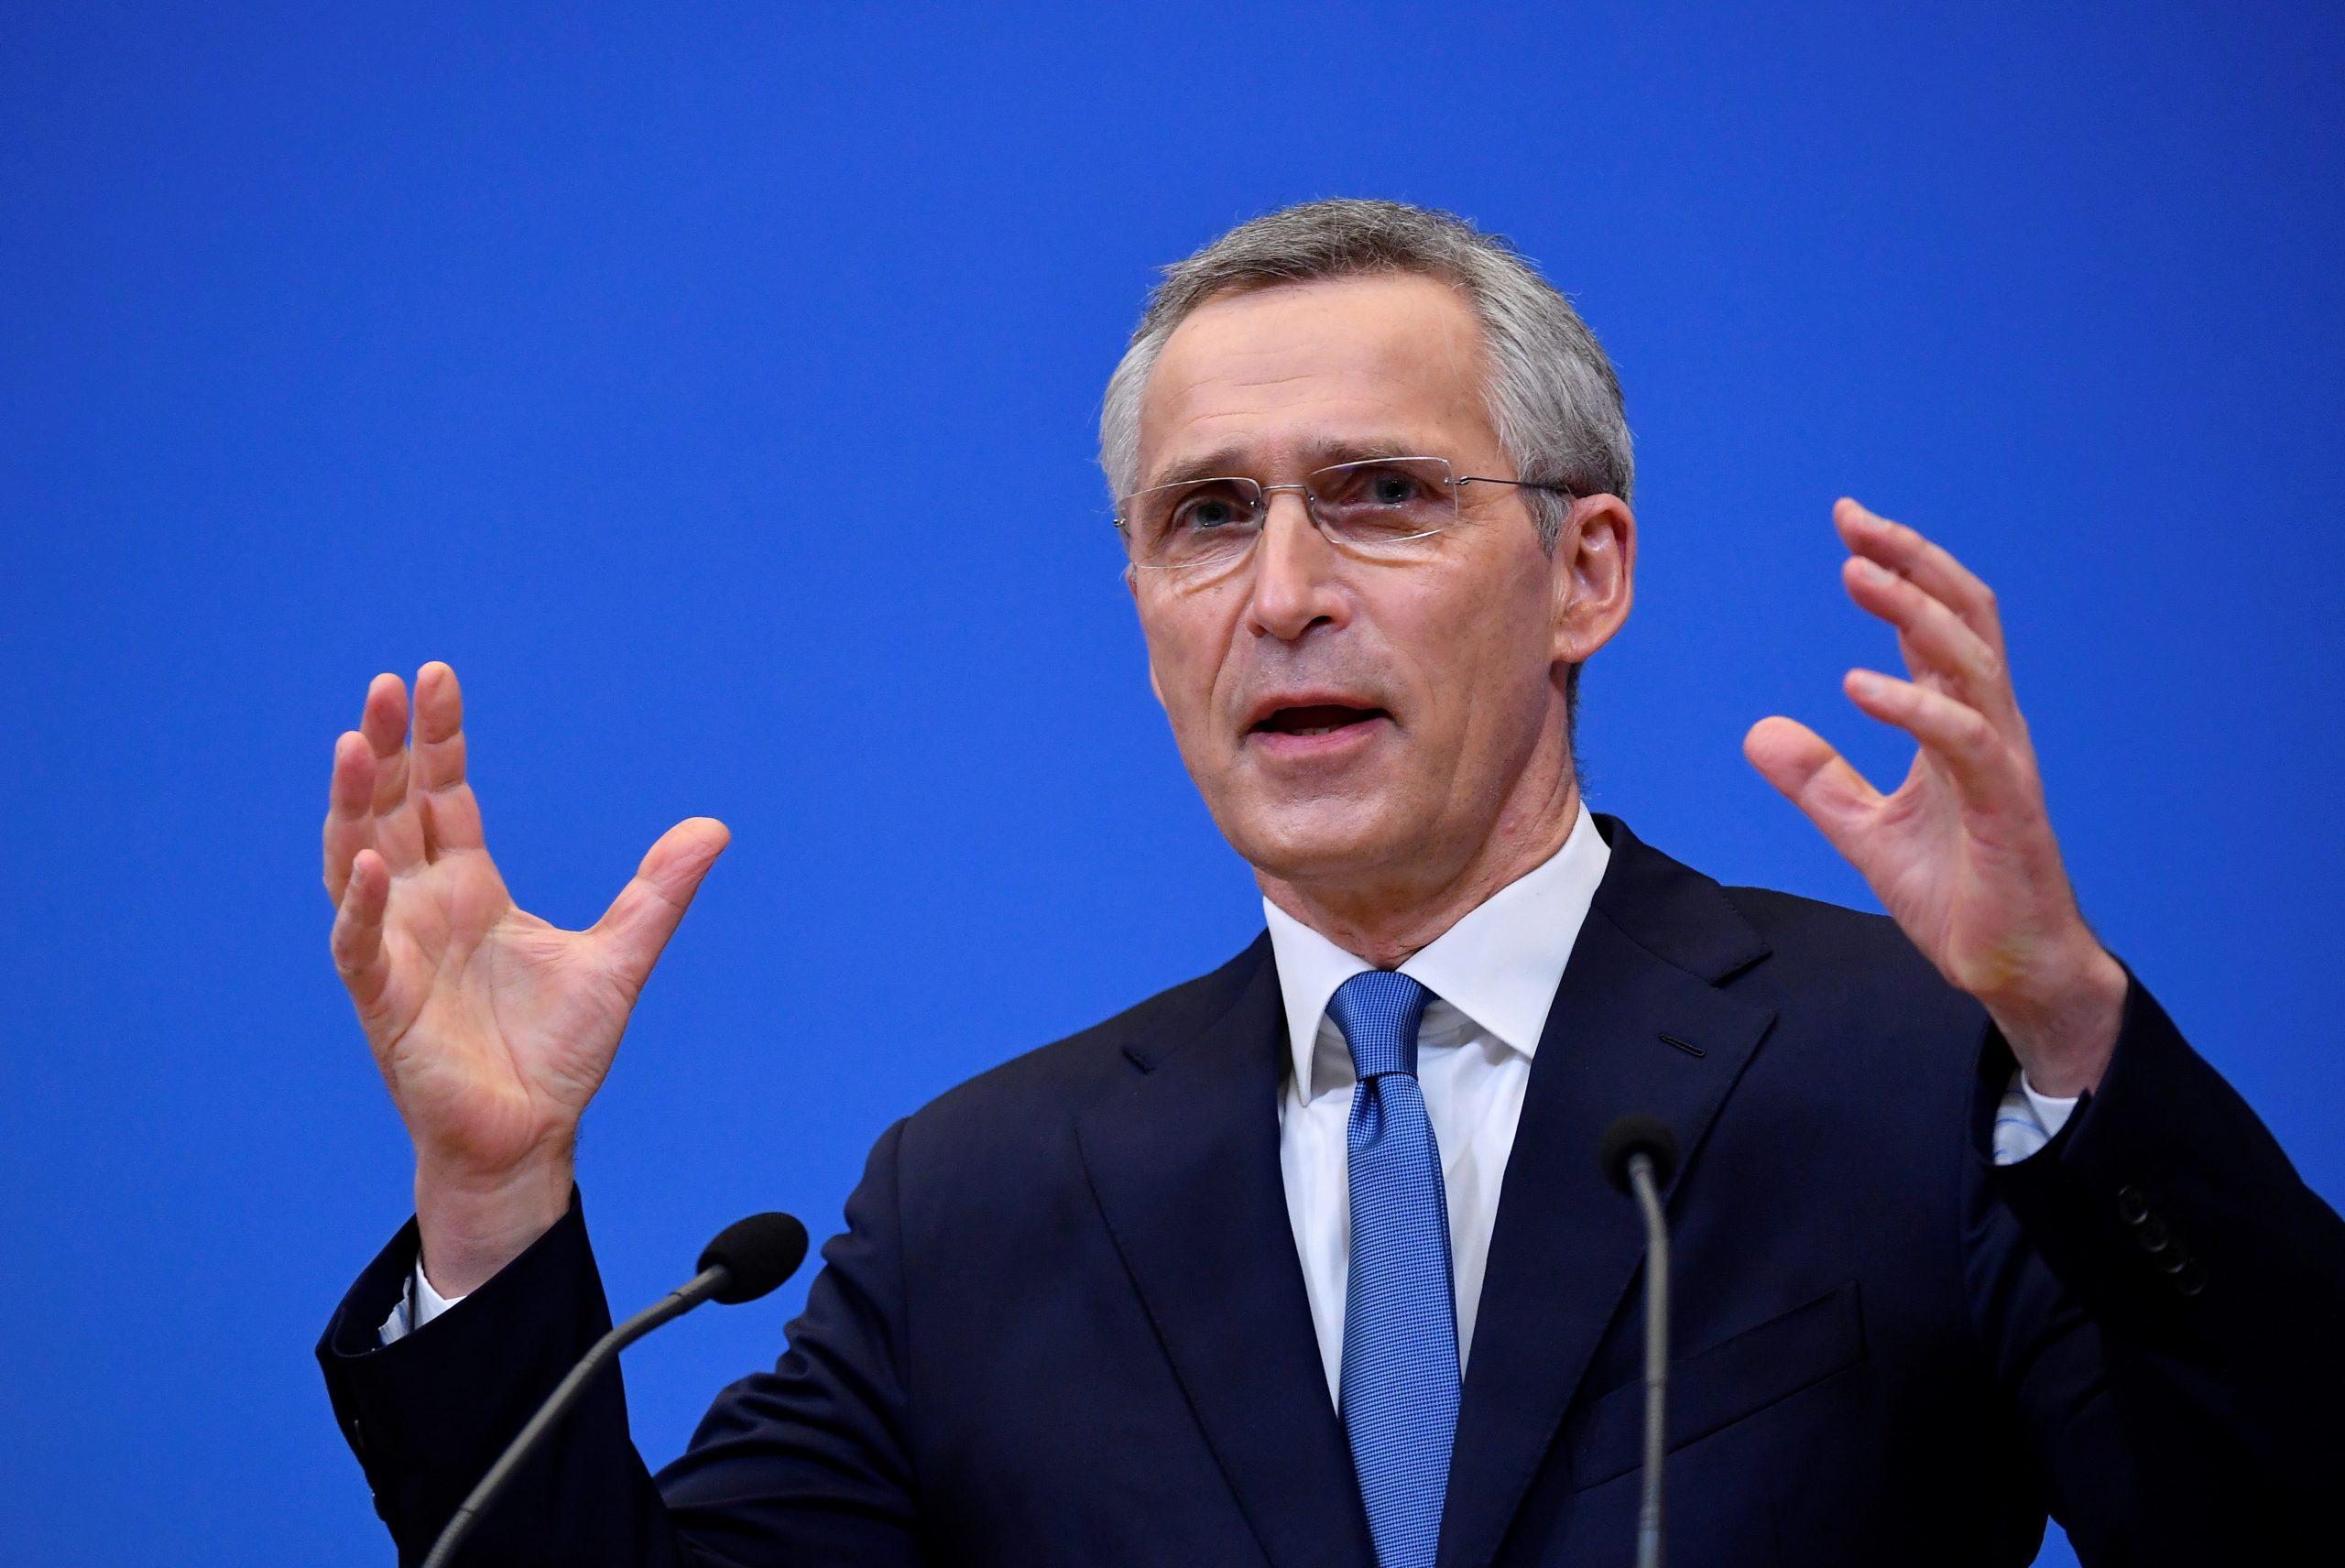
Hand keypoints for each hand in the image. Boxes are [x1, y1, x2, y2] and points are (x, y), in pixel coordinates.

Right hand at [323, 662, 728, 1291]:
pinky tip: (369, 866)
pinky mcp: (385, 1005)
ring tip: (355, 746)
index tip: (434, 677)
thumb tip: (713, 827)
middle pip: (393, 811)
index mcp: (470, 890)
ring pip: (356, 863)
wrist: (531, 1138)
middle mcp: (424, 909)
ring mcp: (398, 952)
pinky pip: (360, 948)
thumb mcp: (621, 958)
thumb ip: (658, 891)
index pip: (445, 796)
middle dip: (388, 748)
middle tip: (386, 685)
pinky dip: (361, 908)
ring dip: (353, 807)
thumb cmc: (557, 1053)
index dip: (440, 740)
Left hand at [1744, 500, 2125, 1095]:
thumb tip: (1760, 733)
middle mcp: (1988, 728)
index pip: (1936, 626)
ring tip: (1857, 574)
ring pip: (1970, 661)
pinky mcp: (2007, 808)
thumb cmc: (1959, 895)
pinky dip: (1915, 706)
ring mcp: (2003, 763)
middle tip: (1856, 521)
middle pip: (1964, 619)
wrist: (2013, 969)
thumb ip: (1819, 781)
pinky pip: (1965, 740)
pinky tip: (1860, 686)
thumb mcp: (1864, 832)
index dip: (1899, 570)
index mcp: (1959, 724)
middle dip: (1914, 562)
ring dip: (1913, 612)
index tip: (1849, 525)